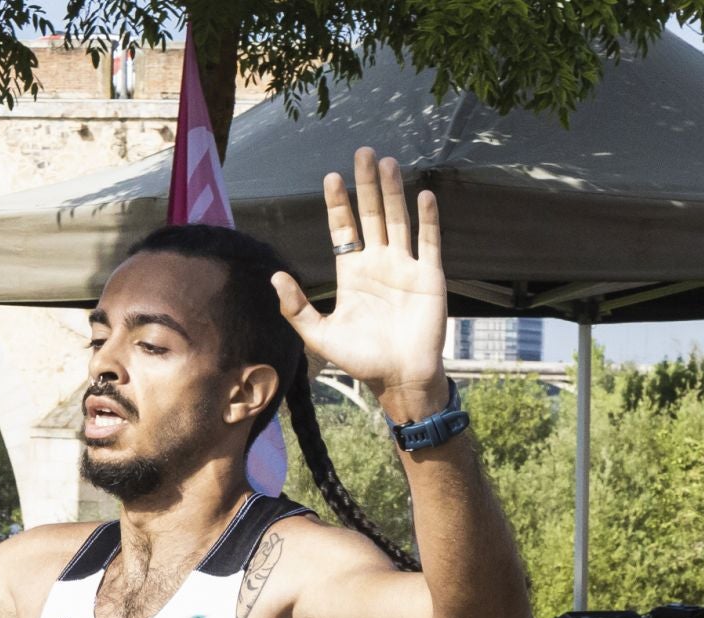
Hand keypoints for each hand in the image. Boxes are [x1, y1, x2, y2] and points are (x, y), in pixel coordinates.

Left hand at [270, 148, 448, 418]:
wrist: (400, 378)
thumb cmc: (361, 360)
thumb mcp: (320, 335)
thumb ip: (297, 307)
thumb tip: (275, 277)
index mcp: (353, 273)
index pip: (344, 229)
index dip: (338, 204)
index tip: (331, 177)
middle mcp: (379, 263)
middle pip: (371, 215)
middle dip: (366, 184)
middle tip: (362, 152)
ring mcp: (405, 267)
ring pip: (398, 220)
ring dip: (393, 192)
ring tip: (387, 163)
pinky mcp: (429, 276)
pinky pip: (428, 242)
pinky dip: (426, 219)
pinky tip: (422, 195)